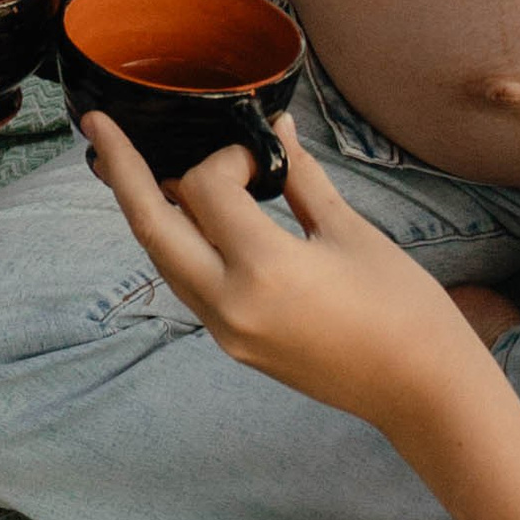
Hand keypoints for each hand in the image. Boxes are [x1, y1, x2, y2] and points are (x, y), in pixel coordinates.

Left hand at [83, 110, 493, 429]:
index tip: (263, 153)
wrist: (421, 391)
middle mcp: (229, 303)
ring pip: (163, 260)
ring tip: (127, 167)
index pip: (207, 188)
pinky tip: (186, 217)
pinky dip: (181, 245)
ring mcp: (226, 331)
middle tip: (98, 128)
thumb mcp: (351, 232)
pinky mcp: (234, 345)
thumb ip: (302, 178)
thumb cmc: (403, 309)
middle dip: (122, 172)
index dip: (228, 156)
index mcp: (262, 268)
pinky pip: (189, 285)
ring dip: (148, 212)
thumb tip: (277, 130)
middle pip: (151, 227)